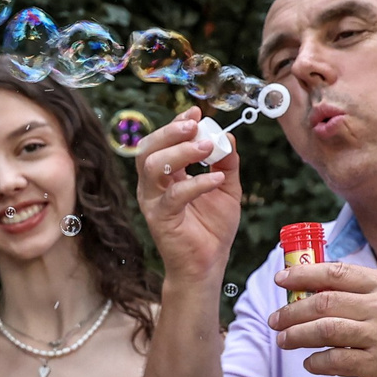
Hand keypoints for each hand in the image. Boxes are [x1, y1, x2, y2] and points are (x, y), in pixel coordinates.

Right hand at [134, 107, 245, 284]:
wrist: (207, 265)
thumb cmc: (212, 229)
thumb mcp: (227, 188)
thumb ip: (226, 163)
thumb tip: (228, 136)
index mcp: (166, 176)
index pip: (162, 141)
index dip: (176, 123)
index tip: (196, 111)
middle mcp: (153, 186)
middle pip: (148, 149)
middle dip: (170, 131)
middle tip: (194, 124)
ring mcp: (153, 202)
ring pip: (153, 167)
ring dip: (180, 152)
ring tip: (206, 148)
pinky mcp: (160, 219)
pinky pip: (173, 196)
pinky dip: (196, 183)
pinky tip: (216, 180)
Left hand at [270, 259, 376, 376]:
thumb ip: (370, 293)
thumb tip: (322, 289)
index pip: (338, 273)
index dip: (304, 275)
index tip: (281, 280)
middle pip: (324, 301)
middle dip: (292, 310)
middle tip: (275, 319)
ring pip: (324, 329)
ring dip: (296, 335)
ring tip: (283, 340)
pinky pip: (335, 361)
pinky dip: (316, 362)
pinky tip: (310, 363)